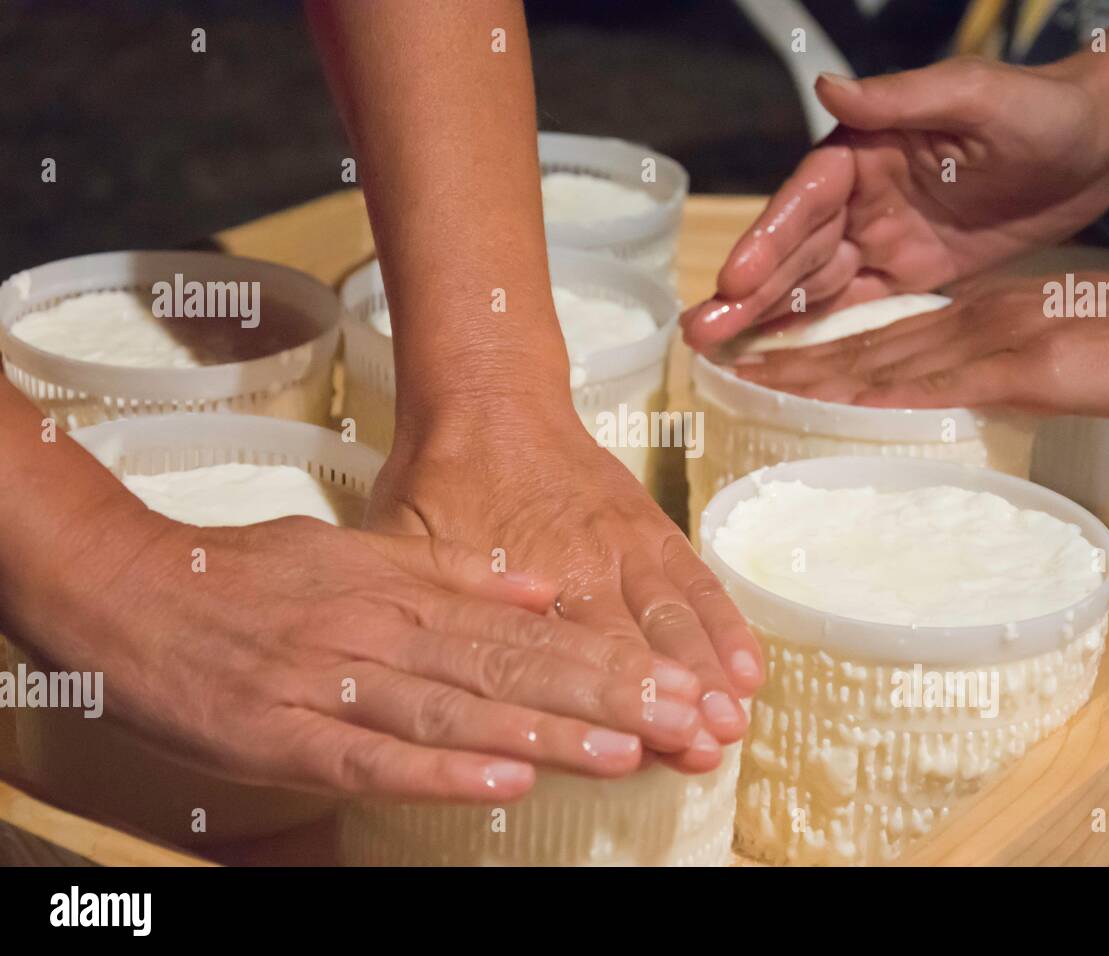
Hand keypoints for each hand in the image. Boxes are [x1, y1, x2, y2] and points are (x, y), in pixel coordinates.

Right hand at [13, 508, 711, 802]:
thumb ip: (452, 570)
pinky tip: (504, 781)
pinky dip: (440, 770)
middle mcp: (384, 631)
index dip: (605, 656)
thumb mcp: (358, 550)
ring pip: (456, 709)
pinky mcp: (283, 734)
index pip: (525, 627)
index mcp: (405, 588)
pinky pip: (372, 759)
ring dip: (544, 733)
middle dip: (602, 697)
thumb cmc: (251, 575)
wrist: (132, 588)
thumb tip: (541, 586)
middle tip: (680, 720)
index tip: (673, 679)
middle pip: (509, 667)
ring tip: (624, 753)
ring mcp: (335, 683)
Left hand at [367, 412, 764, 772]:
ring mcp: (626, 546)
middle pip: (635, 645)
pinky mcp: (652, 528)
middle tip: (704, 751)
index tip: (637, 753)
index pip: (570, 657)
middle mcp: (585, 565)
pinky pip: (698, 579)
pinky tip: (751, 667)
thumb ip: (426, 603)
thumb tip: (424, 671)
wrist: (491, 401)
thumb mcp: (405, 540)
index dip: (605, 707)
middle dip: (671, 702)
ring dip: (708, 670)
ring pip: (675, 616)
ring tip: (734, 721)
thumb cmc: (441, 479)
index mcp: (522, 576)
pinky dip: (727, 623)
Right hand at [681, 56, 1108, 347]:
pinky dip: (818, 331)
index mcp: (865, 151)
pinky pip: (857, 307)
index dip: (767, 239)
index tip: (733, 277)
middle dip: (747, 292)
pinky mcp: (912, 271)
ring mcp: (884, 237)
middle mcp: (862, 196)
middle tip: (699, 332)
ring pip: (815, 284)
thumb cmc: (1040, 108)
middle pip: (796, 250)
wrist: (1100, 143)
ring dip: (767, 317)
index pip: (804, 199)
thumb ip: (900, 99)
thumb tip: (828, 89)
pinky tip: (781, 357)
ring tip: (719, 351)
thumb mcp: (973, 94)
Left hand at [730, 249, 1108, 417]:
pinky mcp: (1009, 366)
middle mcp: (965, 324)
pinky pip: (925, 383)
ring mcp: (983, 342)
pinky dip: (868, 393)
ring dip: (807, 375)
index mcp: (976, 321)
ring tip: (749, 383)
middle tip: (729, 369)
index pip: (881, 340)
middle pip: (860, 346)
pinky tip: (824, 403)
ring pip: (875, 359)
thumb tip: (959, 405)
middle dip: (792, 362)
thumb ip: (1000, 378)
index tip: (770, 368)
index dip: (820, 356)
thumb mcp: (1054, 360)